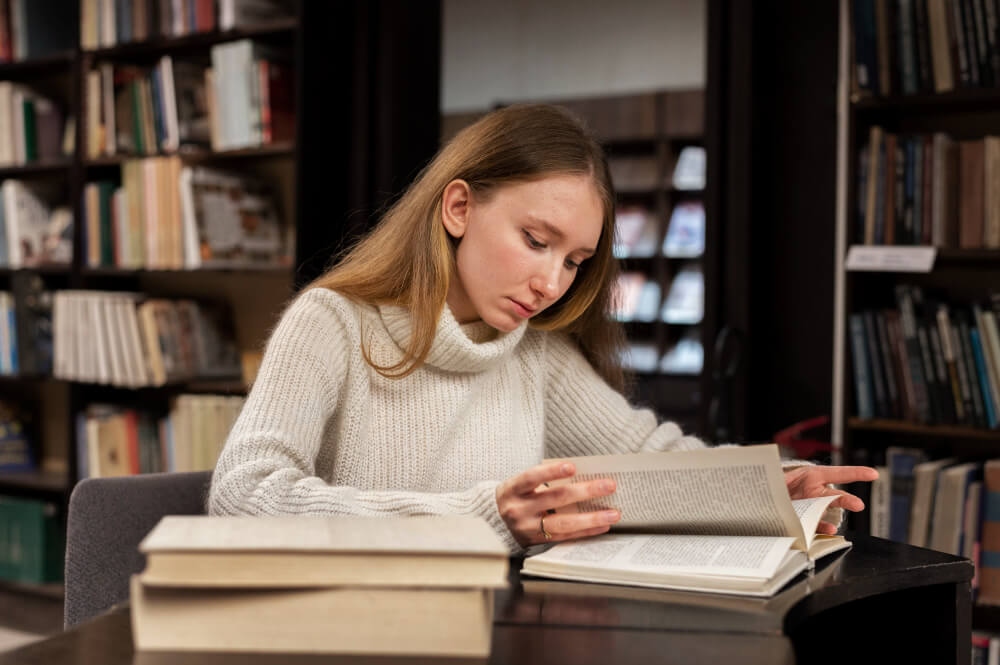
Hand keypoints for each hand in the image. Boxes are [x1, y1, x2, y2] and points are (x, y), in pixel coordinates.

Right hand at [496, 461, 620, 546]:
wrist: (495, 523)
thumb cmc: (515, 496)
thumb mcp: (520, 485)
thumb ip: (543, 480)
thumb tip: (582, 475)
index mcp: (513, 489)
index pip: (532, 478)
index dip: (551, 472)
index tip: (572, 467)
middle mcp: (519, 509)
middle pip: (554, 499)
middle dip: (585, 492)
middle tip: (608, 486)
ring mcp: (528, 528)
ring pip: (563, 523)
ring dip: (591, 518)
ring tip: (613, 513)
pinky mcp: (538, 542)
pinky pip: (566, 537)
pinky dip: (586, 531)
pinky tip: (602, 525)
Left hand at [784, 465, 878, 534]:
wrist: (772, 494)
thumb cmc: (781, 480)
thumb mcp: (780, 476)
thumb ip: (781, 479)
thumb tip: (777, 481)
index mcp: (813, 476)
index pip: (839, 473)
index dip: (856, 472)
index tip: (872, 474)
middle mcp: (816, 490)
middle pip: (835, 496)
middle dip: (846, 500)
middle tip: (858, 505)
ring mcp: (813, 505)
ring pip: (828, 510)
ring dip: (836, 516)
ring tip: (846, 517)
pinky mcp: (807, 517)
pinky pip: (817, 524)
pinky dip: (823, 528)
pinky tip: (830, 529)